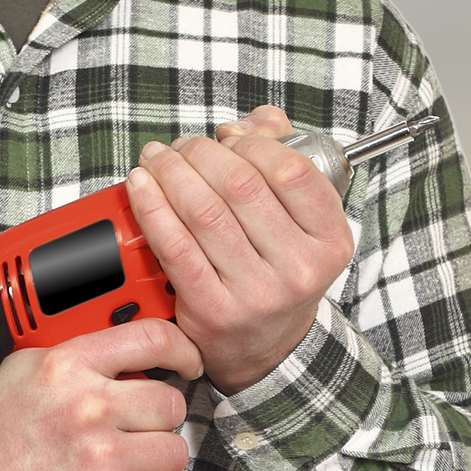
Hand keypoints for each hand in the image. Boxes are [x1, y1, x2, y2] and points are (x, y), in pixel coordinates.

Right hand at [0, 319, 202, 470]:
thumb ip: (76, 356)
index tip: (188, 363)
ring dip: (157, 463)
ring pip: (175, 451)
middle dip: (159, 421)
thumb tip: (128, 352)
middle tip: (136, 433)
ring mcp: (101, 457)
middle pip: (171, 403)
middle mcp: (89, 407)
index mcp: (68, 367)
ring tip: (126, 468)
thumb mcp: (23, 373)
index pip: (152, 338)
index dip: (182, 349)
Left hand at [125, 106, 355, 394]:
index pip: (292, 170)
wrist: (266, 349)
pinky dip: (151, 207)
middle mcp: (299, 270)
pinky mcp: (213, 309)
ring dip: (171, 172)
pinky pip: (175, 245)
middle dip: (201, 152)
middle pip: (241, 184)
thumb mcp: (303, 224)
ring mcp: (256, 293)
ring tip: (158, 159)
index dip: (254, 142)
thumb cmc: (279, 275)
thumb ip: (286, 161)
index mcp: (329, 241)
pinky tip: (141, 186)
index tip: (230, 138)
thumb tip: (256, 121)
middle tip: (183, 147)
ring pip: (203, 210)